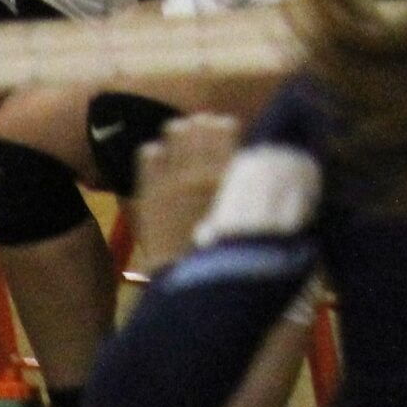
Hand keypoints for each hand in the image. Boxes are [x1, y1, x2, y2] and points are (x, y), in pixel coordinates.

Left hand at [131, 114, 240, 272]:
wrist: (191, 280)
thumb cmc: (231, 248)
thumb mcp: (250, 211)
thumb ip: (252, 181)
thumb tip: (258, 157)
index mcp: (227, 174)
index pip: (225, 129)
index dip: (224, 127)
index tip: (224, 127)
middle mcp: (198, 171)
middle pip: (198, 130)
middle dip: (201, 127)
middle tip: (201, 125)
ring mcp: (170, 181)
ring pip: (172, 138)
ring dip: (178, 134)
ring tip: (180, 133)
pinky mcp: (149, 192)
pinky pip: (148, 157)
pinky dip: (154, 152)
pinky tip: (157, 153)